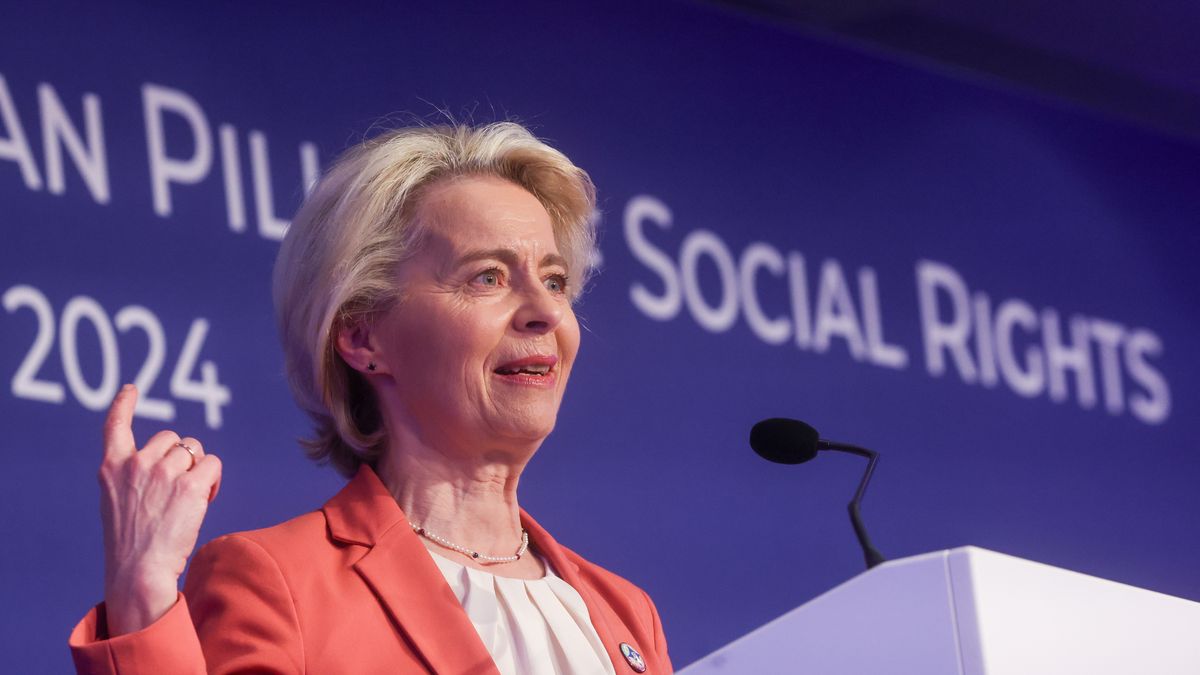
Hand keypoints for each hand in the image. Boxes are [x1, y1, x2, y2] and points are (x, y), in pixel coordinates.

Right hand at [98, 384, 222, 635]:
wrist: (138, 573)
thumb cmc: (132, 545)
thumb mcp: (118, 504)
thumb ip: (134, 478)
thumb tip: (172, 458)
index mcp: (111, 469)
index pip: (115, 426)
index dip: (124, 404)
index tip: (131, 389)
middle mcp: (135, 464)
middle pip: (173, 440)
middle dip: (181, 459)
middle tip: (177, 492)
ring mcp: (162, 473)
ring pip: (194, 453)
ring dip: (198, 472)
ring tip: (187, 502)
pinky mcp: (188, 485)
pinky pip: (212, 465)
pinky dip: (213, 481)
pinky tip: (202, 501)